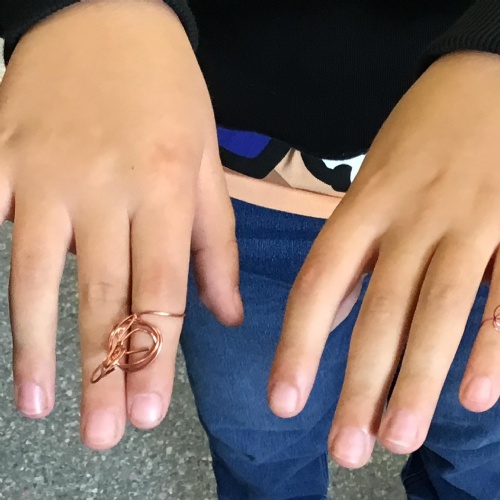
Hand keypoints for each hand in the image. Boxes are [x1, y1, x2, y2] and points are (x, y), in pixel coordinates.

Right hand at [1, 0, 241, 449]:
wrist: (113, 15)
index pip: (163, 290)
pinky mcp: (2, 153)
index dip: (155, 355)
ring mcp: (47, 170)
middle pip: (105, 296)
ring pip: (38, 273)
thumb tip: (228, 315)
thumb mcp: (208, 164)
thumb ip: (217, 244)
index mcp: (168, 188)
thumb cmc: (169, 94)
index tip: (149, 411)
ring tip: (42, 405)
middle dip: (103, 370)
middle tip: (103, 434)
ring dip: (38, 345)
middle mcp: (108, 186)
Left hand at [268, 51, 499, 467]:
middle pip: (379, 312)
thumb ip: (352, 251)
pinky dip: (493, 344)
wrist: (486, 75)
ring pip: (438, 310)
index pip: (320, 285)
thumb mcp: (371, 184)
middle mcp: (411, 218)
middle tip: (343, 450)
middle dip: (360, 385)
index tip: (283, 403)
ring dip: (417, 380)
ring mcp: (470, 221)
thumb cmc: (420, 139)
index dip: (299, 346)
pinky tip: (476, 396)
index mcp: (365, 206)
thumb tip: (328, 314)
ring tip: (394, 440)